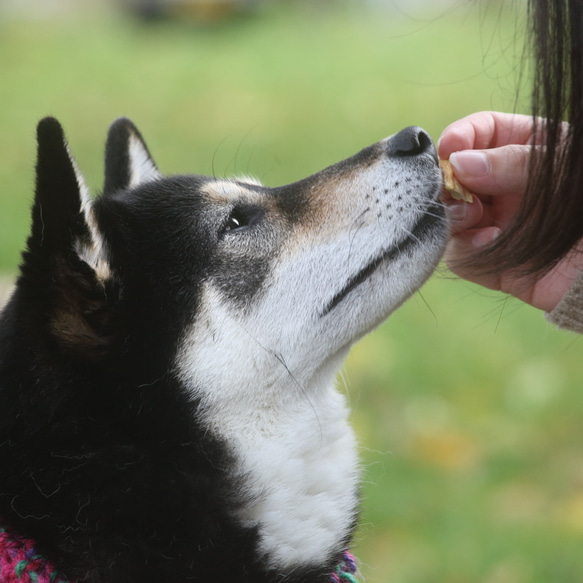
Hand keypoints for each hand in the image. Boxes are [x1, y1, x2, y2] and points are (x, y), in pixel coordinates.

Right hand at [438, 111, 582, 311]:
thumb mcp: (565, 169)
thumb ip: (513, 162)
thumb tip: (458, 163)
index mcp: (530, 152)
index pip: (484, 132)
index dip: (461, 136)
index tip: (448, 150)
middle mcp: (507, 188)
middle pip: (457, 176)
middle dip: (449, 181)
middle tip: (452, 188)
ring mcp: (498, 225)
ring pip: (451, 215)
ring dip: (454, 213)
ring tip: (473, 214)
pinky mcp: (494, 263)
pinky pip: (460, 255)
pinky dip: (467, 248)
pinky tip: (492, 241)